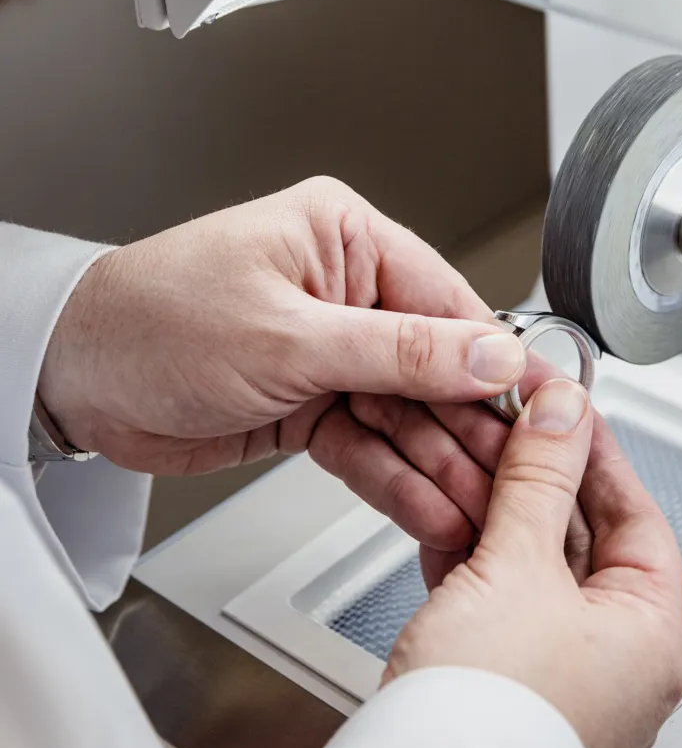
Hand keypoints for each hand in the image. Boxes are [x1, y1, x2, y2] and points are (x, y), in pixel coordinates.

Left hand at [38, 177, 530, 552]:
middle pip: (433, 365)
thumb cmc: (153, 320)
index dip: (497, 360)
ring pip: (404, 413)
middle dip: (470, 426)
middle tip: (518, 475)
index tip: (544, 405)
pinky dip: (393, 479)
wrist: (71, 380)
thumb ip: (399, 352)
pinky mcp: (306, 406)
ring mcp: (325, 353)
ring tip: (479, 508)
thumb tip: (489, 354)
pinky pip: (366, 445)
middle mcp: (342, 291)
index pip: (447, 301)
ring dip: (439, 464)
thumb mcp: (289, 337)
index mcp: (343, 239)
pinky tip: (429, 507)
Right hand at [384, 379, 681, 747]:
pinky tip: (447, 527)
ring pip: (536, 568)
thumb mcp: (518, 568)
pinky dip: (475, 561)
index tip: (563, 407)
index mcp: (651, 637)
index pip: (635, 514)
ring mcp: (561, 675)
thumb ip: (539, 479)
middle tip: (508, 425)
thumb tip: (563, 414)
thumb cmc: (487, 719)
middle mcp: (616, 662)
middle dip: (537, 478)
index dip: (595, 451)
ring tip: (469, 465)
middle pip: (584, 538)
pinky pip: (501, 603)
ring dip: (499, 513)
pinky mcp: (506, 683)